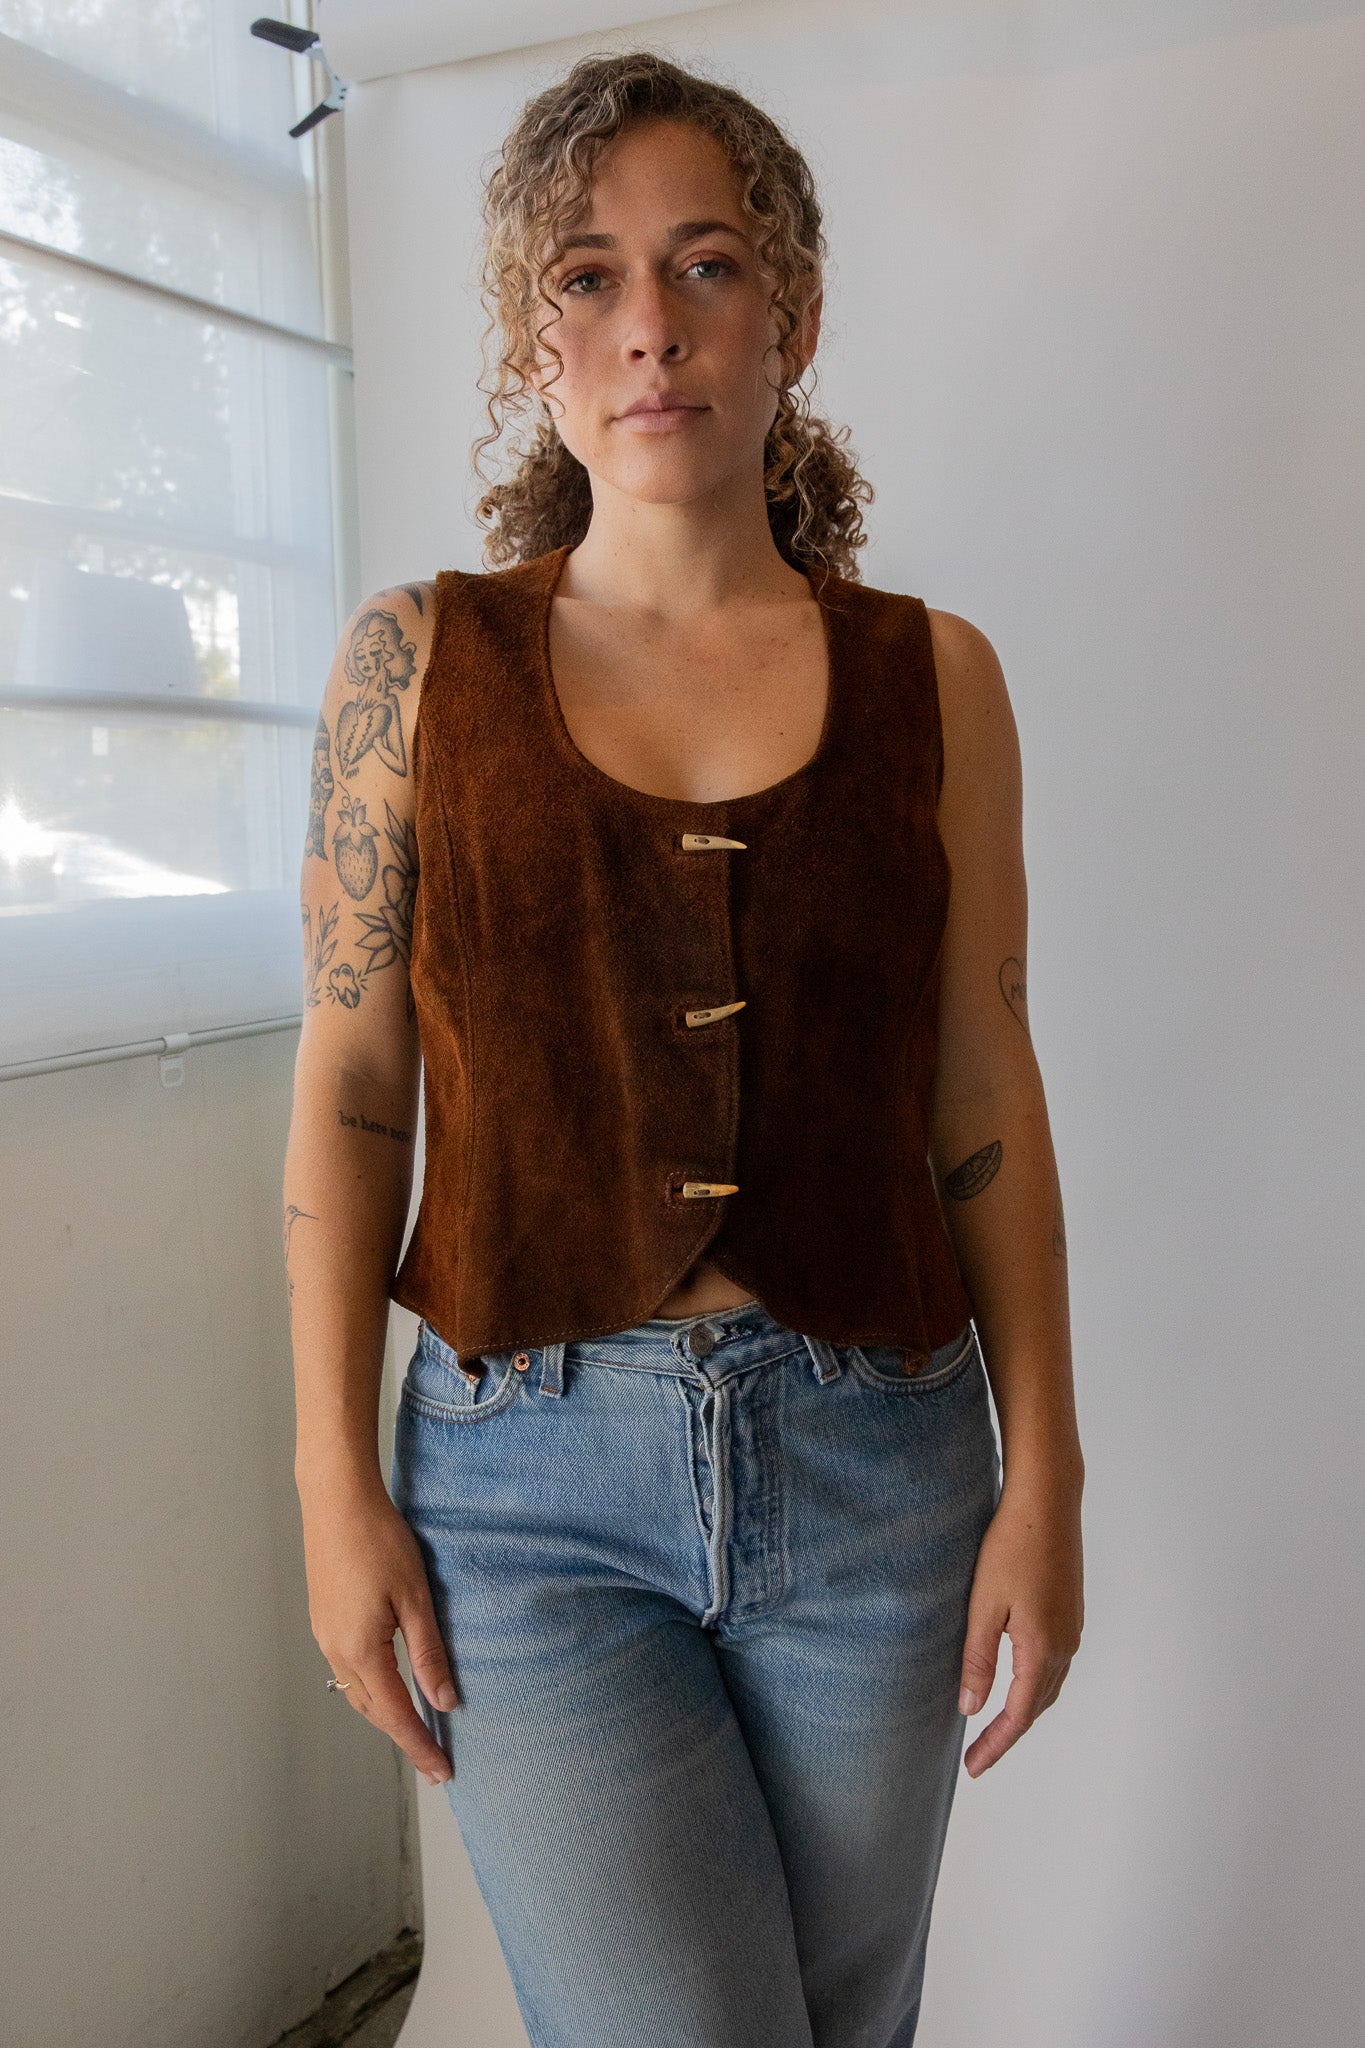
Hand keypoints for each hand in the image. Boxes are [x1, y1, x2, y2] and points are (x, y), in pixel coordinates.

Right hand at [298, 1475, 456, 1785]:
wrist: (337, 1500)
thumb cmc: (379, 1540)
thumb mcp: (415, 1598)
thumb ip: (429, 1653)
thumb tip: (444, 1702)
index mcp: (361, 1651)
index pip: (396, 1715)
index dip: (420, 1747)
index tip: (442, 1773)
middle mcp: (335, 1650)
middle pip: (372, 1710)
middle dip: (403, 1737)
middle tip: (434, 1761)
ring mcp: (324, 1634)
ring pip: (357, 1692)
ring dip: (385, 1714)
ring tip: (416, 1729)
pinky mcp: (323, 1617)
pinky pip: (348, 1668)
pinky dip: (371, 1688)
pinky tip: (389, 1683)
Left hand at [957, 1471, 1083, 1776]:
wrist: (1047, 1501)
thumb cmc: (1011, 1547)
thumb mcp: (984, 1605)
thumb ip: (978, 1659)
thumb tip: (971, 1708)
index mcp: (1042, 1648)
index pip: (1019, 1714)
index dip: (996, 1744)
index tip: (974, 1768)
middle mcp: (1065, 1644)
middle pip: (1038, 1705)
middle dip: (1009, 1733)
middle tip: (979, 1755)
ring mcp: (1071, 1626)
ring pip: (1049, 1683)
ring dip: (1024, 1708)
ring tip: (994, 1724)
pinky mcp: (1070, 1609)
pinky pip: (1054, 1661)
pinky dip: (1035, 1681)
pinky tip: (1017, 1676)